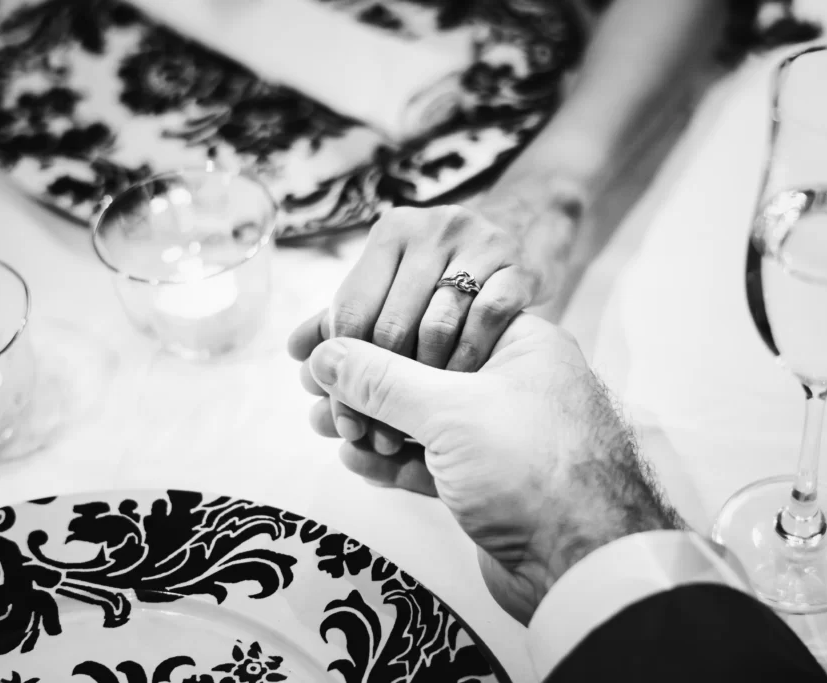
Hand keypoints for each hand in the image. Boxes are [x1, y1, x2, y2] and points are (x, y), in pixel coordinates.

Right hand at [293, 311, 676, 623]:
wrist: (584, 565)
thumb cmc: (532, 468)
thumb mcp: (451, 410)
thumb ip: (383, 380)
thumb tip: (327, 354)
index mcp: (519, 343)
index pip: (431, 318)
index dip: (371, 327)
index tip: (319, 339)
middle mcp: (512, 383)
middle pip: (422, 370)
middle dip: (364, 384)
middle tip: (314, 391)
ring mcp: (501, 436)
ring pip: (422, 420)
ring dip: (372, 424)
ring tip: (325, 426)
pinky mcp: (489, 484)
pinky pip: (431, 462)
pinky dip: (393, 460)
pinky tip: (357, 458)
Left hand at [317, 203, 550, 455]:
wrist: (531, 238)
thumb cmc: (447, 283)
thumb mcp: (396, 292)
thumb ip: (347, 321)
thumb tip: (295, 350)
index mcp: (392, 233)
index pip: (350, 313)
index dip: (341, 375)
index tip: (344, 421)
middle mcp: (434, 228)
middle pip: (390, 325)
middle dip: (381, 393)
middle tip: (381, 438)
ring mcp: (482, 244)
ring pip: (437, 327)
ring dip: (427, 386)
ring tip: (420, 423)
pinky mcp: (520, 268)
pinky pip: (486, 323)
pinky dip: (471, 363)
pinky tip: (464, 393)